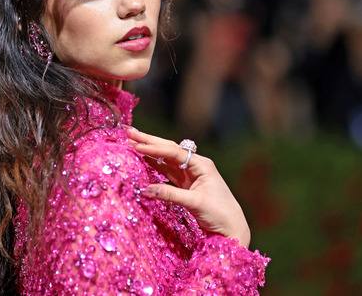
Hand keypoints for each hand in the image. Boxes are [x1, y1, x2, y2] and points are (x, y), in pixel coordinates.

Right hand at [127, 128, 251, 246]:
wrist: (232, 228)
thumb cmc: (220, 213)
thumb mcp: (195, 203)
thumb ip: (170, 194)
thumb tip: (144, 189)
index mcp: (201, 165)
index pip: (174, 153)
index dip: (154, 149)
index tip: (136, 145)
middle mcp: (195, 165)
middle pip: (168, 150)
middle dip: (149, 141)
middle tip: (129, 132)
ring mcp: (190, 174)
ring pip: (166, 159)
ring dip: (149, 152)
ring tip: (131, 142)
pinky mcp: (186, 185)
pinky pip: (167, 171)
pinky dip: (154, 165)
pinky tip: (143, 159)